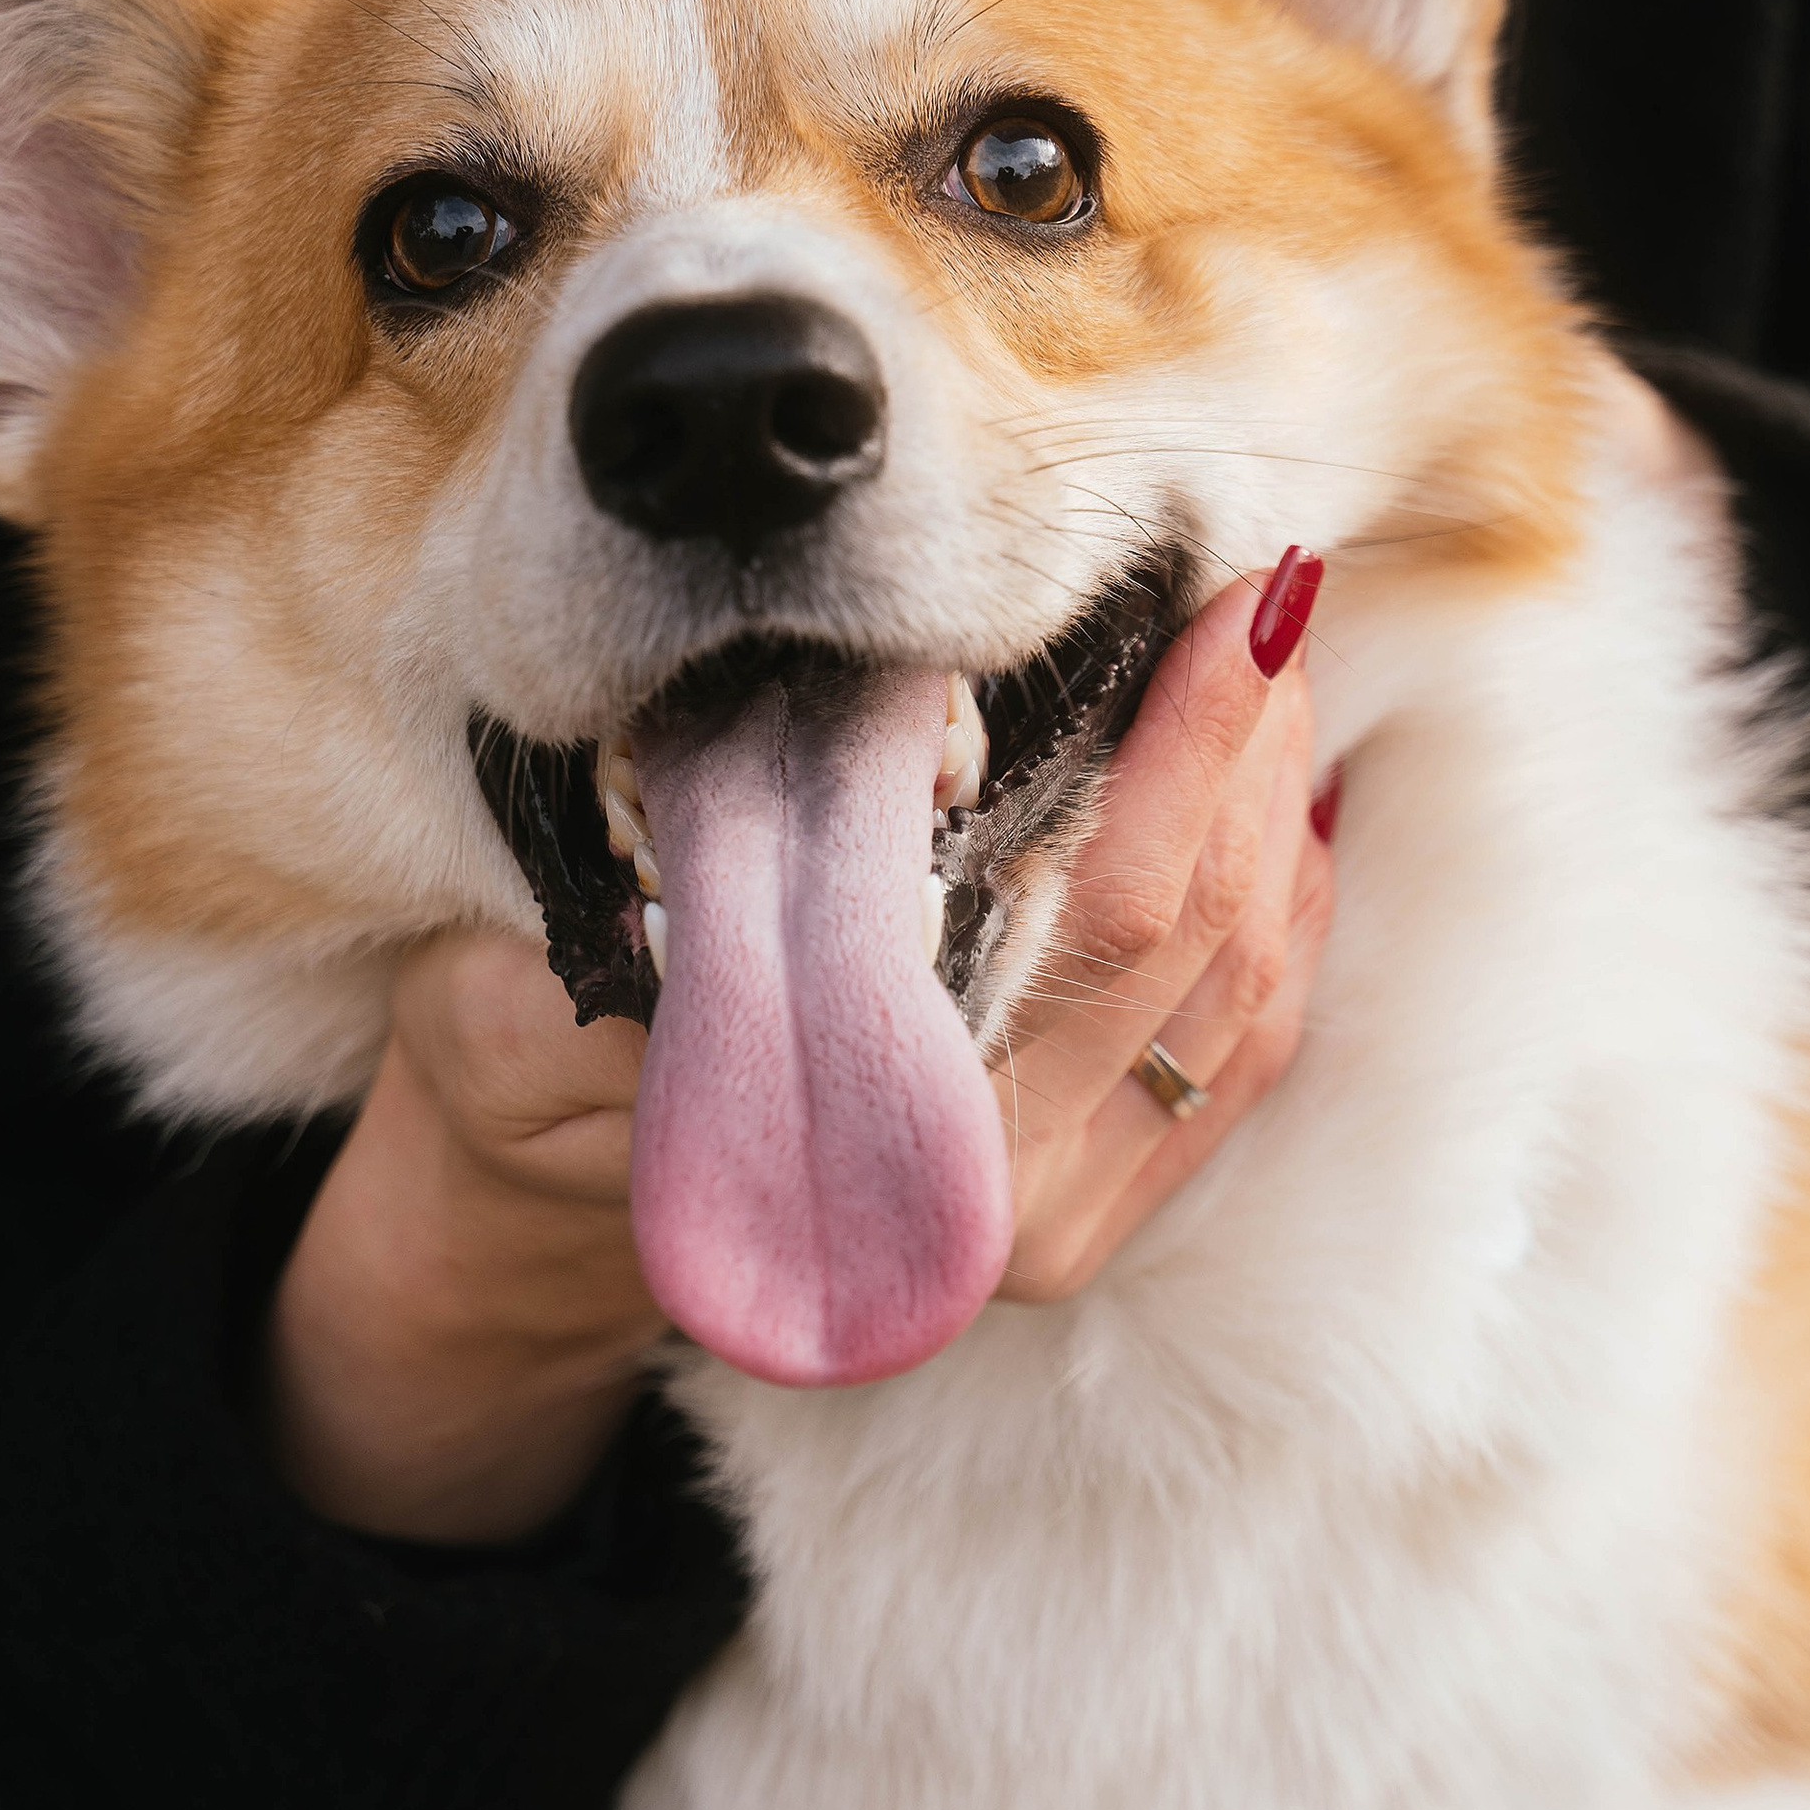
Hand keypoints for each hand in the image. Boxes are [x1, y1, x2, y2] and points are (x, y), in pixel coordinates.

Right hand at [271, 557, 1338, 1532]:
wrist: (551, 1188)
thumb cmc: (531, 1060)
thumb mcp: (525, 991)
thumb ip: (651, 935)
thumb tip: (806, 795)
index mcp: (878, 1158)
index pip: (1103, 915)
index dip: (1185, 751)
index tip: (1217, 608)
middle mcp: (995, 1212)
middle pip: (1200, 935)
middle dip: (1247, 749)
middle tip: (1258, 591)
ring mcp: (1062, 1218)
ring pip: (1245, 978)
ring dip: (1274, 807)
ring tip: (1265, 655)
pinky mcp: (1108, 1203)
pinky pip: (1251, 1041)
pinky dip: (1284, 903)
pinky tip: (1268, 789)